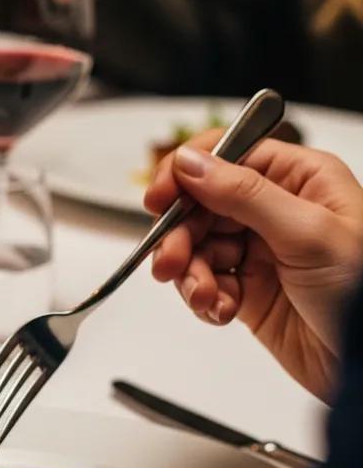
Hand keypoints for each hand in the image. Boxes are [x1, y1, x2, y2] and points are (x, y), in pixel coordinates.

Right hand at [146, 132, 362, 400]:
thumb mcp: (307, 233)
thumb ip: (244, 193)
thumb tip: (191, 163)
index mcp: (299, 179)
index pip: (226, 156)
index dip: (186, 174)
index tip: (160, 199)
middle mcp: (275, 209)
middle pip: (200, 205)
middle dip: (180, 236)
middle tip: (171, 263)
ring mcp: (259, 249)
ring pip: (195, 247)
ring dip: (190, 274)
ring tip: (205, 297)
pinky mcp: (247, 288)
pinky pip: (204, 282)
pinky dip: (204, 298)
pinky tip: (221, 311)